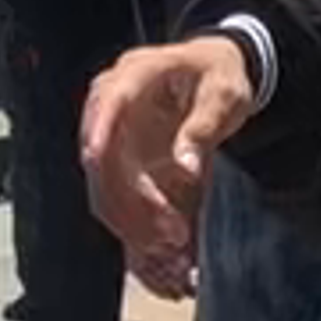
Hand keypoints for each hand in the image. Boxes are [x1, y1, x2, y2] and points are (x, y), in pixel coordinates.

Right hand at [84, 34, 260, 294]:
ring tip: (175, 246)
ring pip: (105, 189)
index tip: (96, 161)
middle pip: (103, 159)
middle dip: (132, 202)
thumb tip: (185, 167)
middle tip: (173, 233)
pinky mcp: (118, 162)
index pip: (108, 103)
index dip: (99, 132)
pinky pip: (116, 200)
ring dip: (133, 223)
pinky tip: (163, 248)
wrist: (213, 72)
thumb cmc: (219, 76)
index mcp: (134, 74)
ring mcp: (110, 136)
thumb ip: (204, 124)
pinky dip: (135, 225)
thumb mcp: (224, 93)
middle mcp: (111, 105)